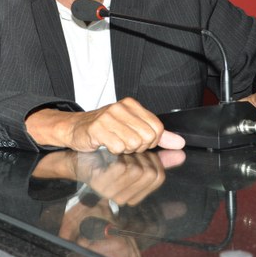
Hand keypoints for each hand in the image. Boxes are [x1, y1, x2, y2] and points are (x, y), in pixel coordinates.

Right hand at [26, 97, 185, 153]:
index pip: (157, 128)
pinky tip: (106, 145)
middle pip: (147, 137)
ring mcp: (108, 116)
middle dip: (138, 147)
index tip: (139, 142)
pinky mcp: (97, 128)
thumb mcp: (133, 128)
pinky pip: (117, 147)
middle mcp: (121, 107)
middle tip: (125, 144)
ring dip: (124, 150)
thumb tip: (180, 143)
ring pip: (133, 143)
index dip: (150, 141)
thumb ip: (158, 136)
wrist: (76, 129)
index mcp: (132, 105)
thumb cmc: (105, 129)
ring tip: (115, 143)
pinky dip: (113, 151)